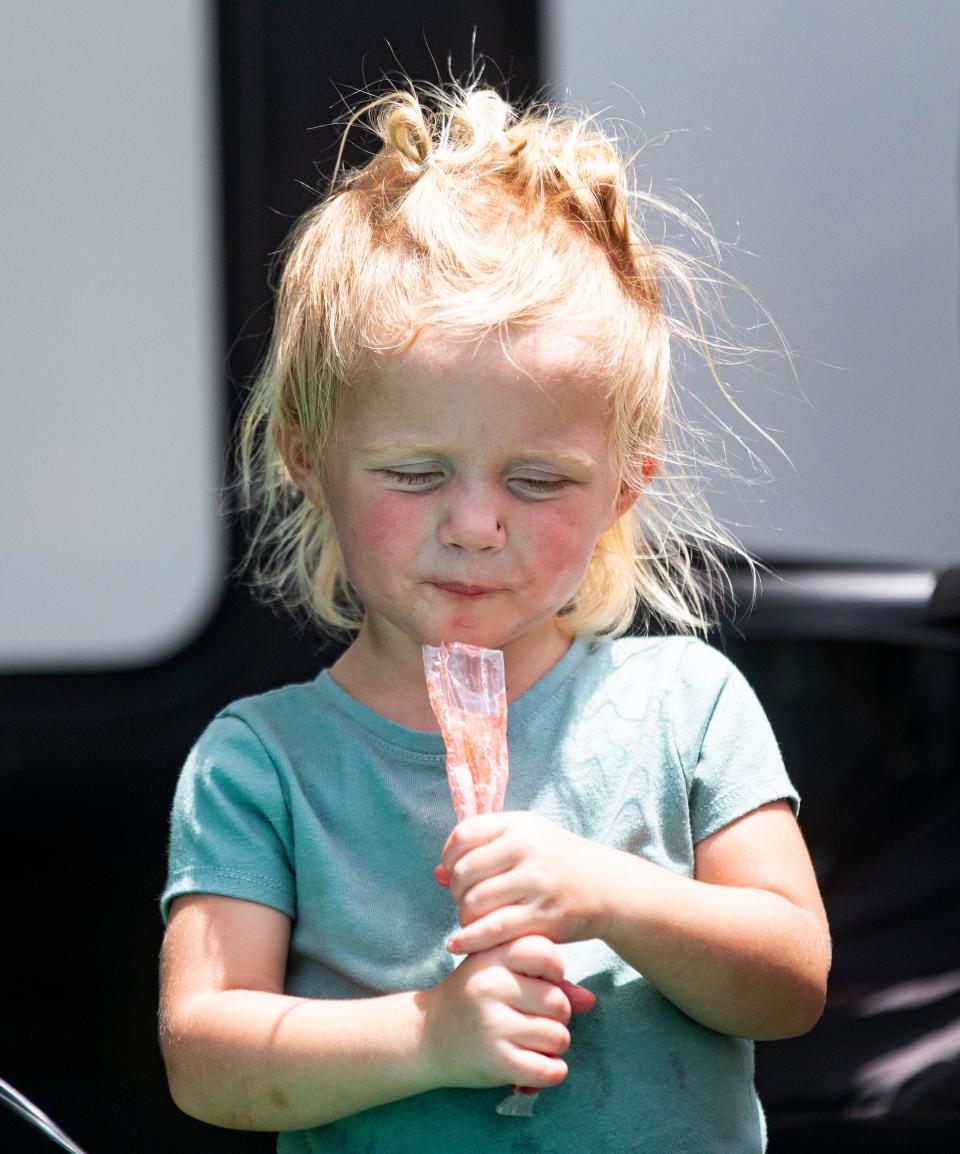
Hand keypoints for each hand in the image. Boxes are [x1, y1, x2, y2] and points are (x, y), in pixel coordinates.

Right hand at [419, 936, 574, 1090]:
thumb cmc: (473, 999)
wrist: (427, 1035)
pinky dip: (552, 1072)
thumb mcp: (501, 973)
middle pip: (559, 1002)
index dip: (554, 971)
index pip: (546, 953)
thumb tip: (589, 999)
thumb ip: (545, 979)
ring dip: (554, 1045)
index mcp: (493, 956)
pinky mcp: (495, 1060)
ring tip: (533, 1042)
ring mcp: (493, 1024)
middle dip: (557, 1016)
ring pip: (559, 1037)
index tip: (541, 982)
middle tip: (535, 1019)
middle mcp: (492, 986)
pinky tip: (539, 1066)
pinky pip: (549, 1070)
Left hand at [437, 812, 609, 954]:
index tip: (453, 873)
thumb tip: (436, 874)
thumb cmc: (558, 862)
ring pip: (475, 901)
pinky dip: (470, 939)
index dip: (449, 857)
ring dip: (464, 916)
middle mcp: (527, 848)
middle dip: (457, 892)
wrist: (608, 886)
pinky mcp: (544, 915)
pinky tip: (459, 944)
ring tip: (471, 920)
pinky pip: (494, 928)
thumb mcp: (525, 841)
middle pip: (465, 871)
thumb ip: (482, 851)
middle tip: (465, 902)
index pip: (463, 834)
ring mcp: (537, 881)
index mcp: (520, 824)